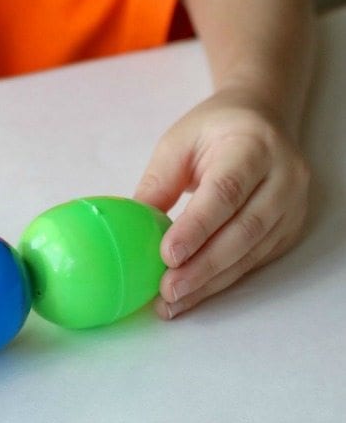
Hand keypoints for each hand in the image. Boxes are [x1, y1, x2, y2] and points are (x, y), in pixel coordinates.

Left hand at [134, 88, 309, 318]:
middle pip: (244, 230)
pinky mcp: (289, 228)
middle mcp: (283, 177)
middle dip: (203, 266)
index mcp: (253, 146)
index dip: (197, 227)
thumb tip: (130, 230)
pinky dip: (221, 281)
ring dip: (210, 282)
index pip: (226, 191)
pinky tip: (193, 295)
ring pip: (251, 253)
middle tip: (167, 291)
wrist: (260, 120)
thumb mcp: (177, 143)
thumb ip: (158, 183)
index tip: (167, 256)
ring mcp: (292, 205)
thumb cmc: (213, 130)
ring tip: (173, 302)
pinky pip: (254, 261)